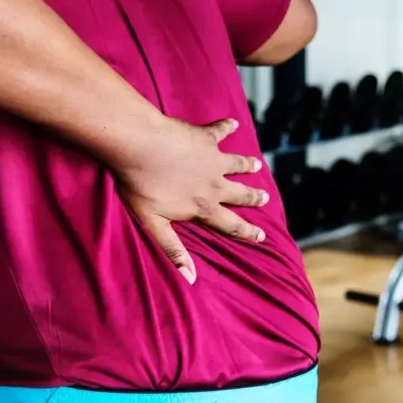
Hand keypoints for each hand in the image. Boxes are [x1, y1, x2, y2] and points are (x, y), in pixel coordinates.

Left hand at [114, 117, 268, 283]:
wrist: (138, 145)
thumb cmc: (139, 185)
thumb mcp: (153, 224)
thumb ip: (174, 250)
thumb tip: (190, 279)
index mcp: (203, 207)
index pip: (231, 225)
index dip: (248, 232)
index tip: (262, 235)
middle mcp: (214, 184)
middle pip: (240, 194)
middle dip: (253, 198)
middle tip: (265, 198)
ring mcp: (212, 159)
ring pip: (237, 164)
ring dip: (247, 165)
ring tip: (256, 165)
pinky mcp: (205, 136)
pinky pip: (221, 130)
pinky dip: (227, 127)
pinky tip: (233, 123)